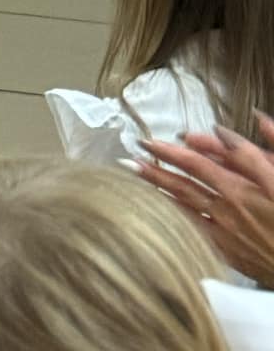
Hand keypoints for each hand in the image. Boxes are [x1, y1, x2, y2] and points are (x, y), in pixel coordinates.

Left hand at [139, 116, 273, 286]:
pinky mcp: (230, 255)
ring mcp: (225, 235)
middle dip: (154, 171)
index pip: (195, 164)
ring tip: (133, 182)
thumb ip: (253, 151)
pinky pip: (195, 236)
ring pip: (183, 211)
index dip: (169, 151)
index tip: (146, 140)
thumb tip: (227, 126)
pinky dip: (176, 224)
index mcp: (238, 190)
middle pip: (183, 187)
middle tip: (127, 158)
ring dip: (157, 195)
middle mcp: (225, 212)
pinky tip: (159, 217)